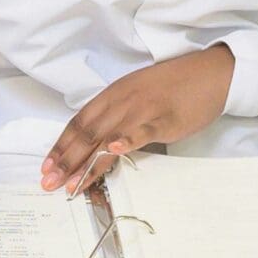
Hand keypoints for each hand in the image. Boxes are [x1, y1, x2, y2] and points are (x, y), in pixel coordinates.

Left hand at [42, 45, 234, 193]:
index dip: (61, 145)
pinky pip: (143, 131)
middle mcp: (122, 101)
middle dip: (66, 160)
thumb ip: (115, 114)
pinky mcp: (166, 119)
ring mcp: (143, 109)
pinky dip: (127, 140)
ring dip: (88, 163)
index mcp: (113, 94)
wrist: (209, 73)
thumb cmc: (172, 86)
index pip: (79, 122)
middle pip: (87, 133)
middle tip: (49, 183)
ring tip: (72, 184)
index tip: (47, 167)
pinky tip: (114, 150)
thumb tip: (96, 142)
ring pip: (108, 137)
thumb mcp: (136, 94)